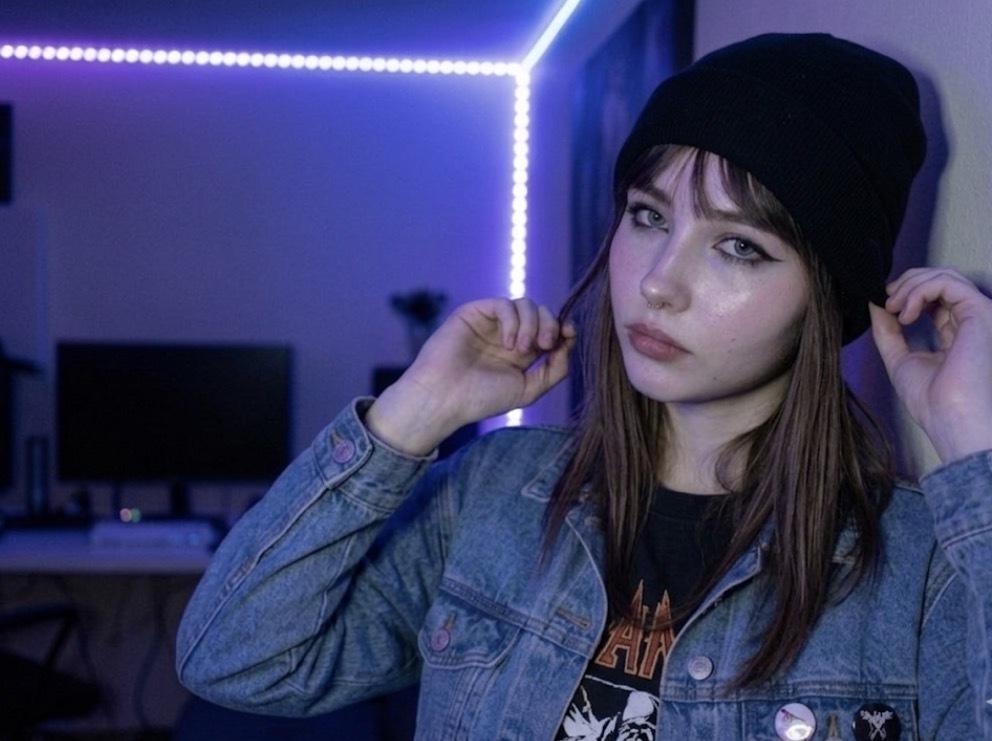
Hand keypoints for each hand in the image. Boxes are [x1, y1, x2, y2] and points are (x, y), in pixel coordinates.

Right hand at [366, 298, 576, 454]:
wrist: (444, 398)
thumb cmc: (481, 399)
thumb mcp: (528, 390)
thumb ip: (554, 370)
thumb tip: (569, 344)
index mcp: (522, 353)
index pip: (551, 330)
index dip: (563, 328)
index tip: (569, 335)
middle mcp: (508, 335)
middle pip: (542, 313)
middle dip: (550, 325)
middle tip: (545, 345)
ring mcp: (491, 323)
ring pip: (525, 304)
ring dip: (532, 324)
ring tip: (520, 349)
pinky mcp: (474, 313)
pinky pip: (503, 304)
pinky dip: (511, 321)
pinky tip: (506, 343)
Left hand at [869, 267, 991, 463]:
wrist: (948, 417)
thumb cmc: (931, 400)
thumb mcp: (898, 358)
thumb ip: (887, 330)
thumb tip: (875, 304)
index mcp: (955, 332)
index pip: (933, 297)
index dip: (905, 292)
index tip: (883, 304)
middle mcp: (969, 321)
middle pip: (940, 279)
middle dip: (906, 283)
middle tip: (885, 301)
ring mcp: (977, 315)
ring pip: (944, 276)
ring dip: (910, 286)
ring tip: (893, 308)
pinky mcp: (980, 312)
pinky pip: (947, 283)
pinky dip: (919, 291)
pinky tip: (905, 313)